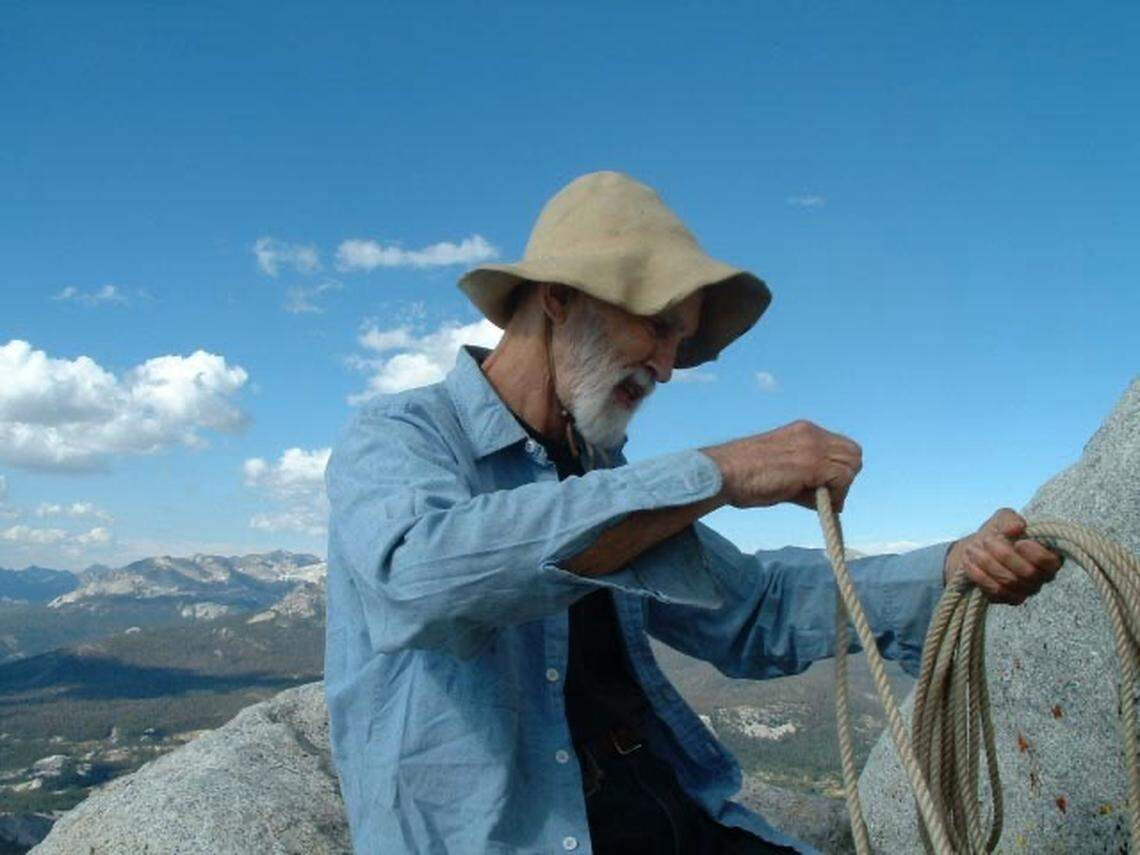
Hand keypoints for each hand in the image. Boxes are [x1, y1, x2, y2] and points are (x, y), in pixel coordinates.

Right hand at [700, 420, 862, 511]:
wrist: (723, 472)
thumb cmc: (742, 476)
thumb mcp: (779, 467)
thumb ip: (804, 476)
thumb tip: (824, 497)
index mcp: (803, 430)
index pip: (840, 447)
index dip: (837, 470)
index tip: (821, 487)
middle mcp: (811, 434)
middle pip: (853, 454)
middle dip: (844, 477)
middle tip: (824, 495)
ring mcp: (813, 447)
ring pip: (852, 466)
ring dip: (840, 487)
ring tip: (817, 500)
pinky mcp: (812, 464)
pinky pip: (842, 479)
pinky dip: (835, 495)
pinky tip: (814, 503)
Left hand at [944, 508, 1062, 603]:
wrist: (978, 549)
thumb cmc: (998, 533)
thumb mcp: (1002, 519)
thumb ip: (1011, 519)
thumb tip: (1019, 527)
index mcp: (1048, 556)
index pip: (1050, 562)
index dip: (1034, 553)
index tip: (1017, 542)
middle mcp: (1042, 577)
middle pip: (1027, 573)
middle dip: (1003, 555)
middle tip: (985, 540)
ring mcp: (1026, 590)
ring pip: (1009, 582)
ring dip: (987, 563)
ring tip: (972, 549)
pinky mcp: (1009, 599)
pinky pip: (996, 592)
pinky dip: (979, 575)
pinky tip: (969, 562)